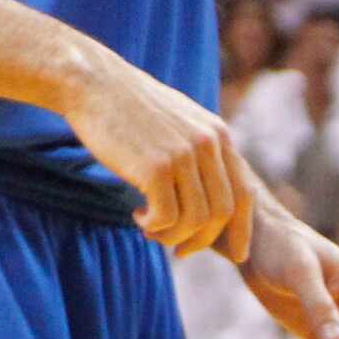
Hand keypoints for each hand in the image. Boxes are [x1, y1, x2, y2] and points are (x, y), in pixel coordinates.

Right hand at [61, 49, 260, 260]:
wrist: (94, 83)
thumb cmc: (131, 107)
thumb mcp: (179, 120)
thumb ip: (201, 149)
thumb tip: (212, 192)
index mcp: (217, 134)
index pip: (243, 193)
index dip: (242, 229)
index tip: (235, 255)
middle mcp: (208, 143)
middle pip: (221, 213)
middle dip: (201, 240)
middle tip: (177, 249)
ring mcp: (183, 154)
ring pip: (194, 221)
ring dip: (172, 236)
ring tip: (150, 228)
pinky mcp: (155, 167)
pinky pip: (166, 218)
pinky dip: (153, 226)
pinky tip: (137, 215)